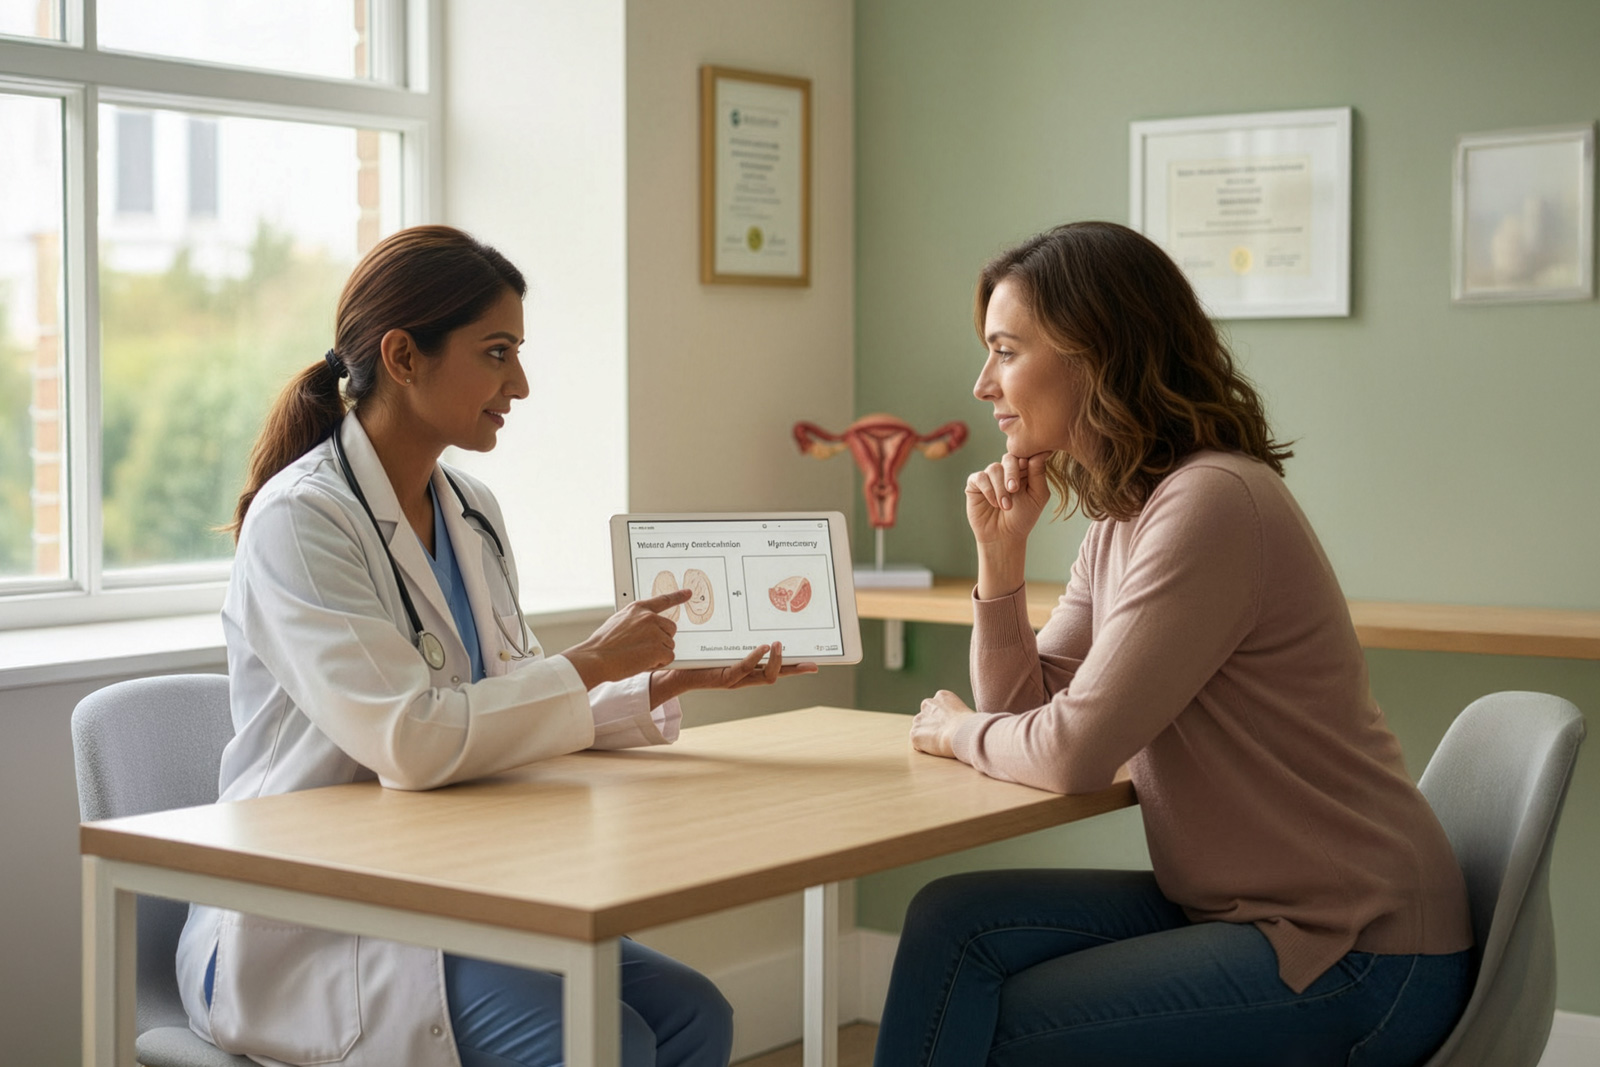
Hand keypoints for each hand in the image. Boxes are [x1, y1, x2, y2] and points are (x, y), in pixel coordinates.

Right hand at [563, 588, 689, 688]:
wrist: (596, 658)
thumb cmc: (603, 645)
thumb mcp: (618, 622)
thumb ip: (634, 621)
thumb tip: (644, 627)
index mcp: (638, 608)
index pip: (662, 600)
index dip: (677, 596)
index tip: (688, 593)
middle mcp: (649, 617)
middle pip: (670, 628)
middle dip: (662, 639)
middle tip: (643, 648)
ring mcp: (654, 632)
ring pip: (669, 645)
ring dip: (658, 653)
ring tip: (637, 655)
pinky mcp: (658, 648)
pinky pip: (668, 657)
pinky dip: (658, 663)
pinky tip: (642, 662)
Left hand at [650, 642, 818, 703]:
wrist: (676, 673)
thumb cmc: (698, 658)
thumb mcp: (720, 644)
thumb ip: (734, 635)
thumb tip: (745, 611)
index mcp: (749, 669)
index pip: (777, 669)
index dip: (795, 666)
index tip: (813, 663)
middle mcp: (746, 677)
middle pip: (779, 676)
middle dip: (796, 670)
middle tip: (812, 664)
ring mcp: (737, 679)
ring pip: (766, 677)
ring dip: (776, 661)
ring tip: (779, 644)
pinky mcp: (725, 678)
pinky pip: (745, 668)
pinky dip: (756, 658)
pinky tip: (763, 647)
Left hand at [910, 689, 977, 758]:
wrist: (963, 733)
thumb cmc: (971, 726)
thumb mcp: (965, 712)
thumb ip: (954, 715)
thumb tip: (956, 725)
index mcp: (941, 696)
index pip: (936, 707)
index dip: (943, 719)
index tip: (950, 727)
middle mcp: (927, 704)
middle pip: (925, 717)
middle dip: (931, 726)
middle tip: (944, 736)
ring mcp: (919, 719)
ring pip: (920, 730)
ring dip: (927, 737)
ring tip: (942, 743)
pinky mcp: (914, 734)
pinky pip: (918, 744)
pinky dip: (925, 748)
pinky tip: (937, 748)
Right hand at [966, 452, 1050, 547]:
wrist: (1004, 536)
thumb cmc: (1023, 517)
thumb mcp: (1037, 496)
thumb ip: (1039, 474)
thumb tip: (1039, 452)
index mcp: (1023, 470)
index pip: (1024, 455)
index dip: (1026, 461)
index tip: (1028, 471)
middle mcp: (1005, 471)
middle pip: (1009, 458)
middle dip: (1012, 472)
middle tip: (1014, 489)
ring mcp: (990, 476)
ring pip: (994, 468)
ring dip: (1001, 489)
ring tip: (1006, 506)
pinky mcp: (975, 484)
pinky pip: (980, 477)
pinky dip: (988, 490)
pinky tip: (994, 503)